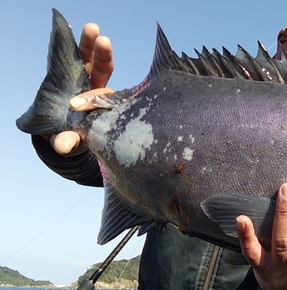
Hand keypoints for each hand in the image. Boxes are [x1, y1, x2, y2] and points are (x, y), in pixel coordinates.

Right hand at [45, 23, 113, 155]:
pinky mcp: (73, 72)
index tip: (75, 104)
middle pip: (103, 69)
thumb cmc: (74, 137)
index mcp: (101, 106)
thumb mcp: (71, 141)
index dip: (91, 99)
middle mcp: (95, 89)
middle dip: (103, 56)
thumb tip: (63, 145)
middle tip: (104, 41)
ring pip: (91, 58)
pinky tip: (69, 30)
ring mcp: (84, 78)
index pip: (101, 97)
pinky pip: (74, 56)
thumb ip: (68, 142)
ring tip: (91, 28)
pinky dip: (72, 44)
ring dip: (90, 44)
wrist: (63, 131)